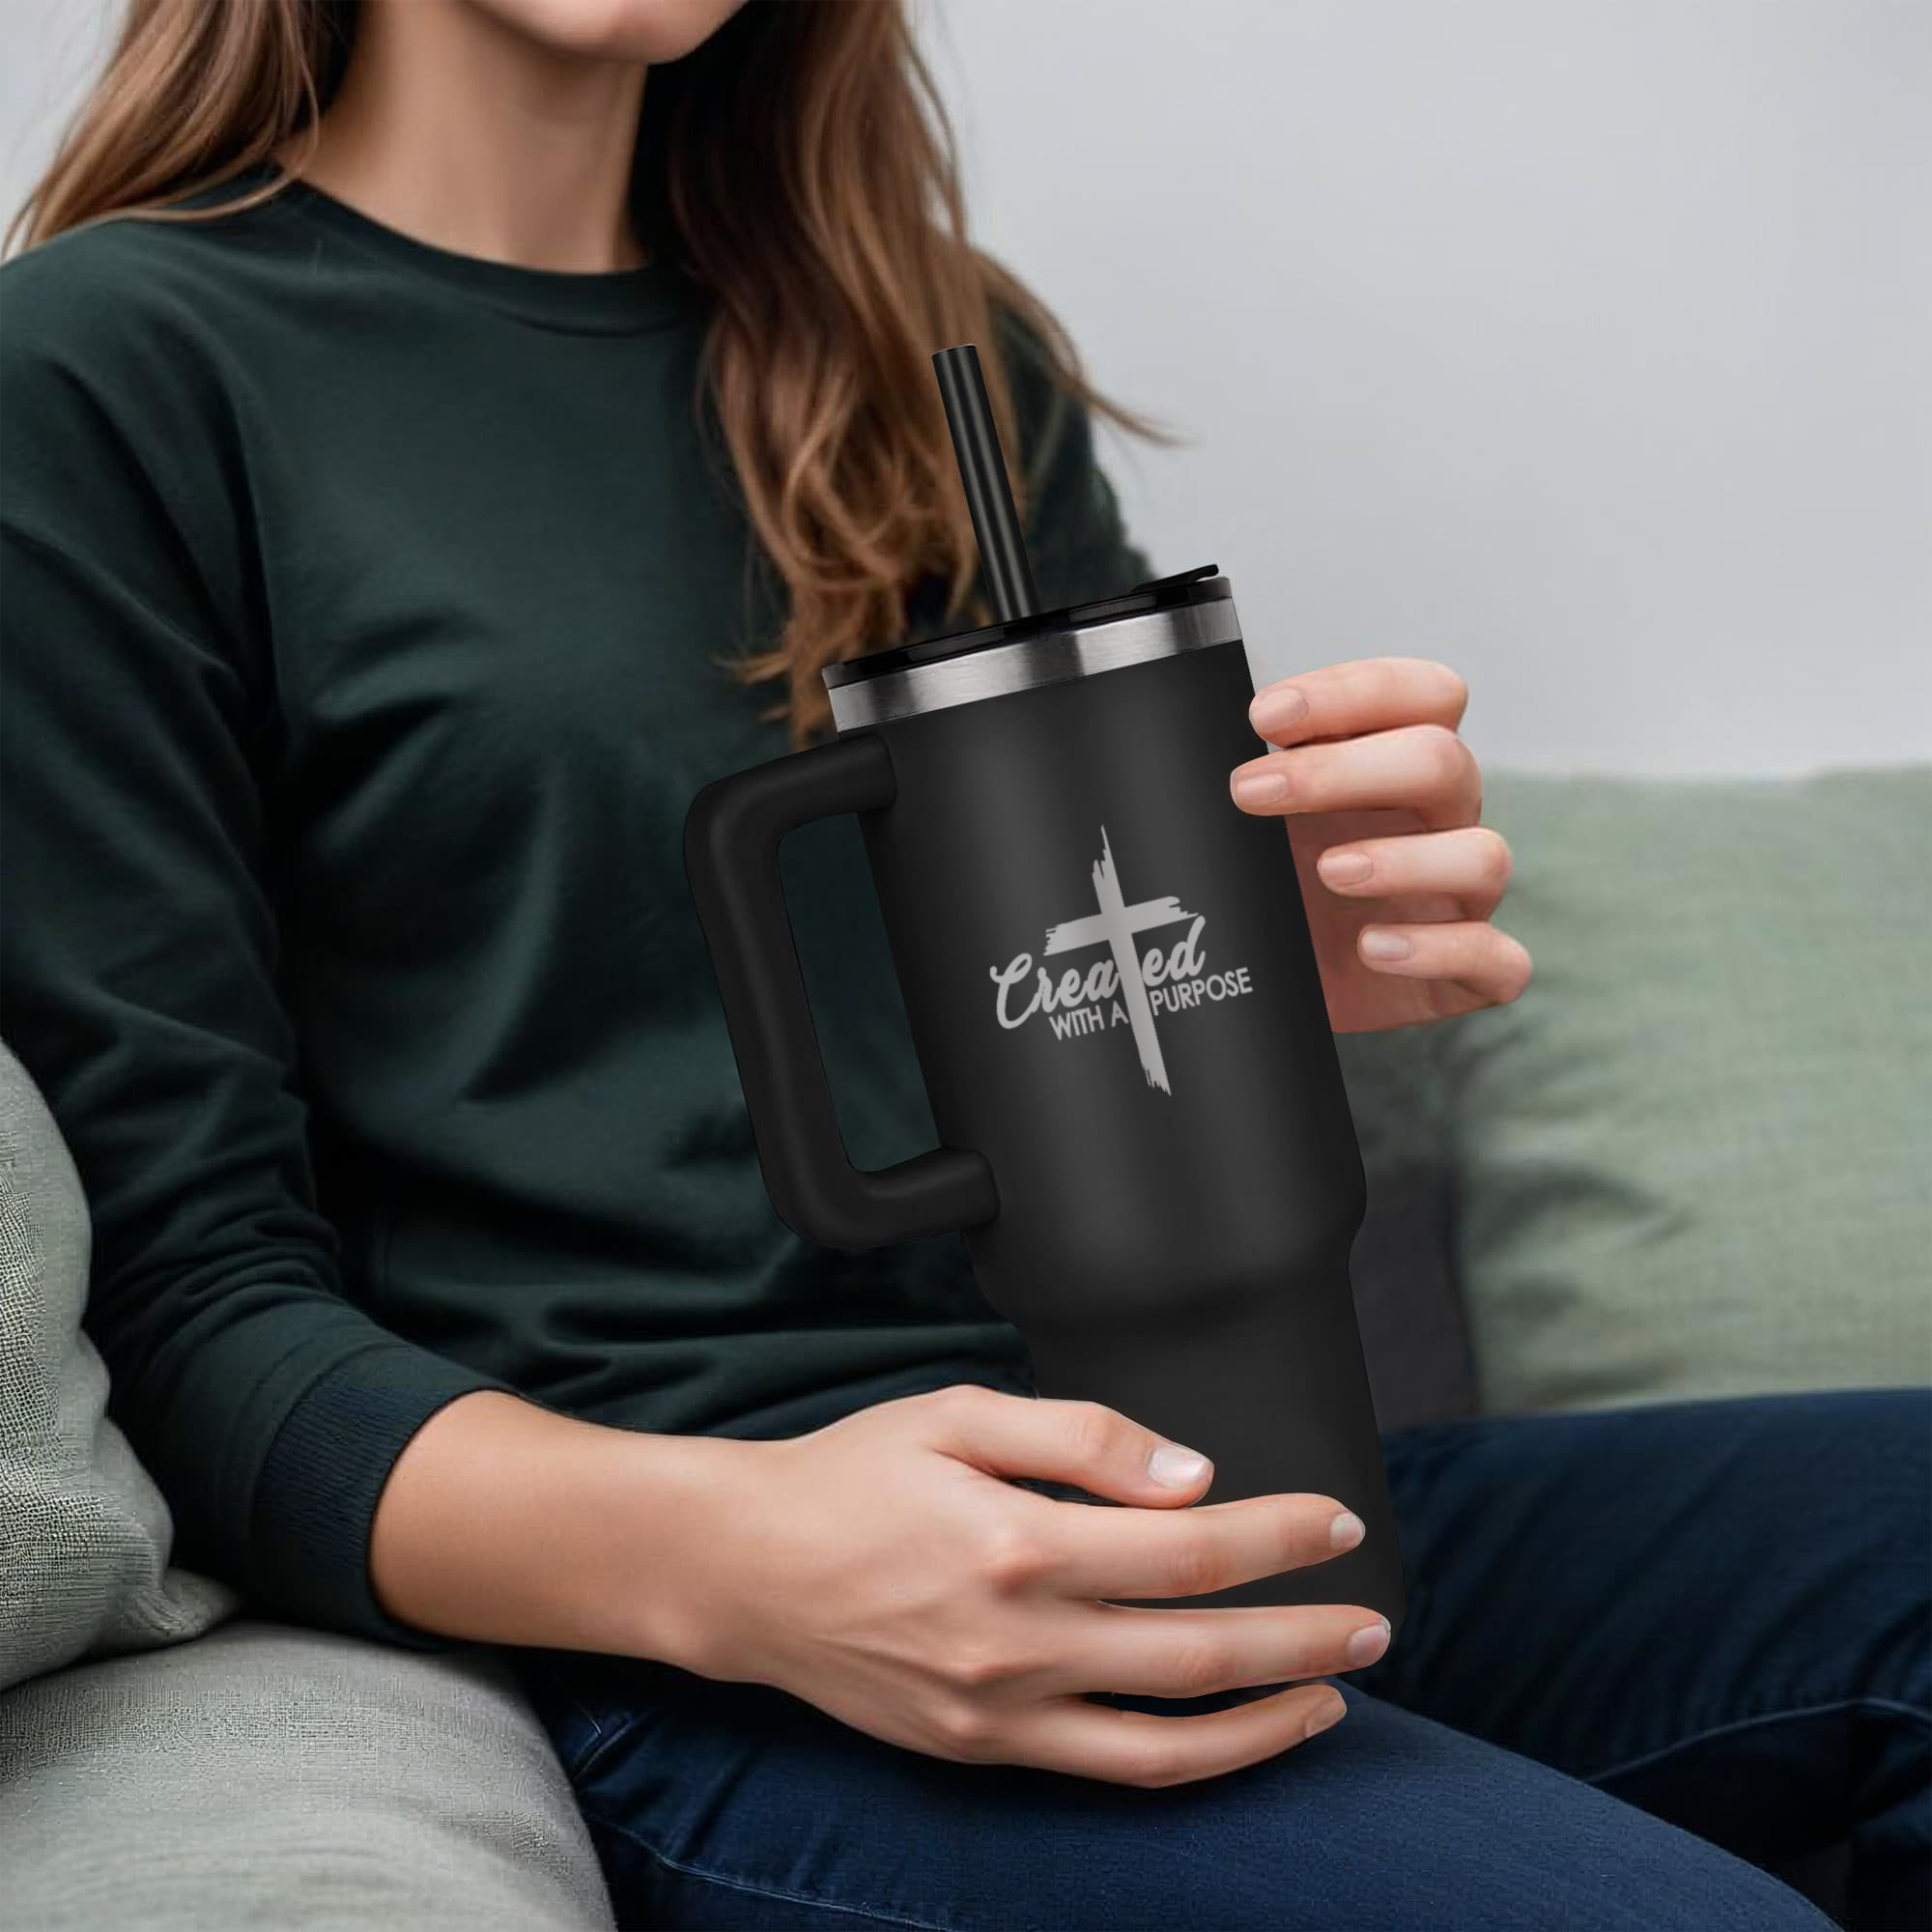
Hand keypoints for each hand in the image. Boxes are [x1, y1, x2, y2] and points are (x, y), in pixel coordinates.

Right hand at [647, 1384, 1385, 1787]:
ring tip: (1335, 1692)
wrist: (745, 1569)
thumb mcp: (959, 1413)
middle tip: (1373, 1618)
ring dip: (1269, 1717)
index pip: (1193, 1547)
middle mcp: (1018, 1638)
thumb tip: (1190, 1474)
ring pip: (1171, 1739)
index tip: (1337, 1521)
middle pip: (1202, 1648)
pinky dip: (1190, 1759)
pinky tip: (1234, 1731)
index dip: (1282, 1535)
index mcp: (1019, 1540)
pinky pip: (1110, 1770)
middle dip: (1305, 1635)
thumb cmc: (850, 1476)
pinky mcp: (982, 1751)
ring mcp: (1002, 1709)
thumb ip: (1082, 1437)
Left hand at [1229, 658, 1531, 1030]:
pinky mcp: (1468, 977)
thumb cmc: (1271, 895)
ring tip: (1328, 873)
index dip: (1354, 693)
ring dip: (1403, 859)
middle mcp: (1441, 824)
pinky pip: (1498, 961)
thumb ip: (1248, 776)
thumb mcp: (1252, 828)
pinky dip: (1438, 951)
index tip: (1264, 717)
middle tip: (1250, 792)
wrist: (1271, 991)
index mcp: (1396, 769)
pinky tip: (1371, 948)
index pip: (1423, 695)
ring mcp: (1461, 901)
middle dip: (1343, 769)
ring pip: (1485, 857)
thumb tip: (1189, 736)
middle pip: (1444, 763)